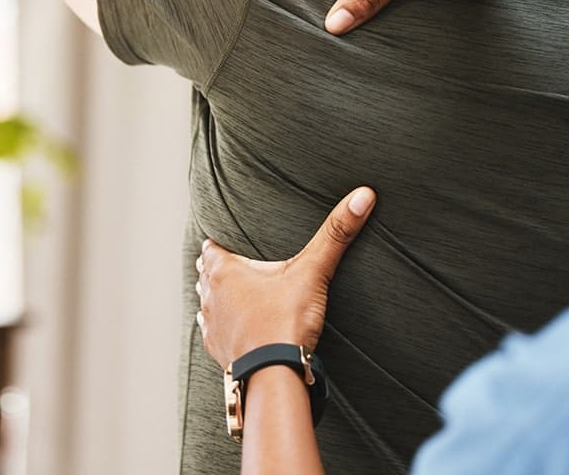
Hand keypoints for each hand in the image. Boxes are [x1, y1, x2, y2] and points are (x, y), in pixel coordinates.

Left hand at [196, 187, 376, 368]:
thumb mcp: (312, 272)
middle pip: (206, 273)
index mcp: (225, 270)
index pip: (210, 247)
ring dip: (217, 298)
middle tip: (236, 264)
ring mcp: (211, 324)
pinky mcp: (218, 350)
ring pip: (206, 302)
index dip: (219, 243)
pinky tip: (235, 327)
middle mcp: (211, 295)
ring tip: (234, 294)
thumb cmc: (286, 320)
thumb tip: (362, 196)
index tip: (229, 240)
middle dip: (218, 269)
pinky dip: (222, 327)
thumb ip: (335, 234)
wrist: (273, 373)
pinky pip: (213, 333)